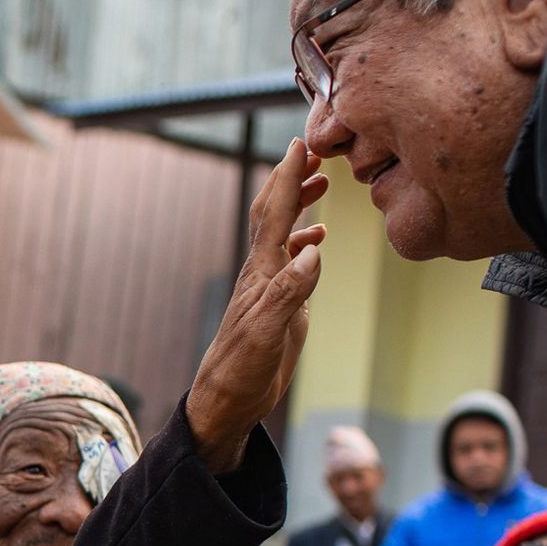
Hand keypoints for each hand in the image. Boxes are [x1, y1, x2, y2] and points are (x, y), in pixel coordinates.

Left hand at [184, 140, 329, 473]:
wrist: (225, 402)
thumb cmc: (240, 371)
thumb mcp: (268, 333)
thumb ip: (291, 291)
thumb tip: (313, 249)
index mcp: (262, 273)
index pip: (276, 214)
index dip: (288, 177)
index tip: (301, 143)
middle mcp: (263, 274)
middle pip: (275, 214)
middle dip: (292, 179)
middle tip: (315, 150)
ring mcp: (270, 289)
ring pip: (282, 235)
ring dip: (299, 205)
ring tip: (321, 183)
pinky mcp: (279, 307)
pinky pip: (291, 263)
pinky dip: (304, 243)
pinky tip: (317, 241)